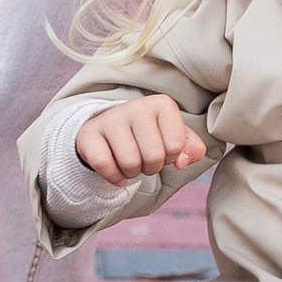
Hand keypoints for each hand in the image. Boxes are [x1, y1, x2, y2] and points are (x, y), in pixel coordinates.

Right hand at [74, 94, 207, 184]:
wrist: (111, 132)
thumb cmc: (150, 137)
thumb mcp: (175, 139)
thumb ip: (192, 149)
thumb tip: (183, 162)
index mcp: (162, 104)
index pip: (176, 145)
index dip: (171, 157)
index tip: (162, 150)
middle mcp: (136, 106)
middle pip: (153, 157)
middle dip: (151, 168)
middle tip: (145, 161)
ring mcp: (111, 118)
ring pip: (129, 163)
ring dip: (132, 174)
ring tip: (130, 163)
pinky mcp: (89, 133)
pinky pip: (104, 165)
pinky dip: (113, 177)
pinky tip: (115, 171)